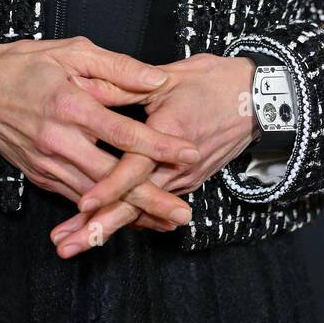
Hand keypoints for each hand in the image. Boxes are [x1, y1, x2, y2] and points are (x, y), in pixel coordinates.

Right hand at [0, 36, 201, 227]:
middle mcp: (58, 140)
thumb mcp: (72, 52)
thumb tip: (156, 82)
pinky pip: (74, 198)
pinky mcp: (38, 175)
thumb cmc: (24, 64)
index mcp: (70, 105)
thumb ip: (117, 68)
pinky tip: (125, 219)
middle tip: (184, 215)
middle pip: (111, 177)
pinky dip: (101, 212)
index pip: (123, 131)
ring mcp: (46, 162)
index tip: (189, 152)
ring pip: (94, 196)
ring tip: (164, 223)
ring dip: (129, 213)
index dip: (158, 145)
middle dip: (150, 198)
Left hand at [48, 53, 255, 256]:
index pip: (136, 168)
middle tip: (65, 245)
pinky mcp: (186, 182)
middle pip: (135, 204)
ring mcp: (184, 178)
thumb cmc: (215, 81)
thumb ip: (129, 84)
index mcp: (171, 134)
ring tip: (72, 244)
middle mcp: (178, 166)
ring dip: (106, 227)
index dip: (109, 187)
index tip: (82, 204)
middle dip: (98, 227)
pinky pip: (153, 205)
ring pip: (141, 210)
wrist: (258, 100)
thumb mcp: (171, 77)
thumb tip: (91, 85)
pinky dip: (128, 218)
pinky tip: (101, 229)